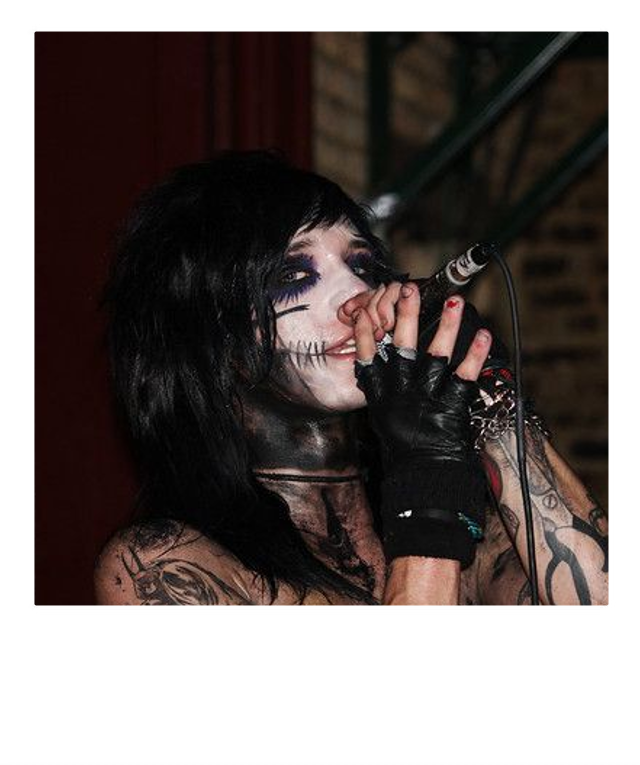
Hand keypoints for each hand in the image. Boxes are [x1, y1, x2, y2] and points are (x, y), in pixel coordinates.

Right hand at [351, 283, 491, 566]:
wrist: (424, 481)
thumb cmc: (406, 450)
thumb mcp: (386, 419)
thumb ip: (385, 389)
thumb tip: (384, 361)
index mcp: (382, 397)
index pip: (369, 358)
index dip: (367, 333)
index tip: (366, 311)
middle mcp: (401, 394)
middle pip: (401, 348)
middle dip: (404, 316)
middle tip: (407, 290)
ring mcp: (426, 400)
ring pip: (434, 356)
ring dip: (445, 326)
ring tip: (454, 302)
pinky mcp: (450, 409)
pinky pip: (464, 377)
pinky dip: (475, 356)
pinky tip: (483, 336)